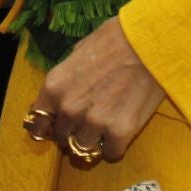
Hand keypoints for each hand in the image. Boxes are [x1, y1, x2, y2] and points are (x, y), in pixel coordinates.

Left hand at [28, 17, 165, 165]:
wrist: (152, 41)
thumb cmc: (117, 38)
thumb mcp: (80, 51)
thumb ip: (67, 78)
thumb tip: (61, 95)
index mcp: (55, 85)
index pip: (38, 121)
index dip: (48, 124)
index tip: (56, 125)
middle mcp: (70, 108)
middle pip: (62, 137)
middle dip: (73, 130)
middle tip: (90, 118)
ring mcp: (94, 122)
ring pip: (84, 148)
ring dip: (93, 139)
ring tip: (108, 122)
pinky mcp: (120, 132)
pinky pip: (111, 153)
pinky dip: (115, 145)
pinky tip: (123, 127)